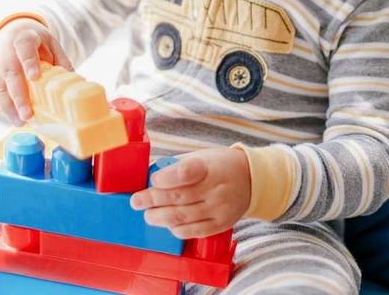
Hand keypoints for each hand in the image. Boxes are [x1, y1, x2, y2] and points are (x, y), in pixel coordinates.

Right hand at [0, 18, 72, 125]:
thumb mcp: (51, 44)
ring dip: (8, 106)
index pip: (24, 48)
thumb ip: (61, 61)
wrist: (10, 33)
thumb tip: (74, 82)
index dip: (29, 62)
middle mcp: (3, 48)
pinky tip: (11, 116)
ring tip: (21, 121)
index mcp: (23, 37)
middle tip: (28, 115)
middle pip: (9, 72)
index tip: (35, 77)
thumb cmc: (35, 43)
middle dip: (18, 95)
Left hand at [130, 147, 250, 238]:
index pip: (186, 173)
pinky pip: (193, 231)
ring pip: (183, 216)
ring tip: (147, 214)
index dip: (165, 178)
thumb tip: (150, 176)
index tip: (153, 179)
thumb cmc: (220, 165)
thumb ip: (179, 166)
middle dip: (152, 199)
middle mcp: (216, 189)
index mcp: (210, 167)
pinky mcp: (221, 224)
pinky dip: (176, 228)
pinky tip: (167, 224)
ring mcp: (219, 208)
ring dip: (160, 217)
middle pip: (178, 197)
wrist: (252, 179)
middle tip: (136, 201)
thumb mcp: (202, 156)